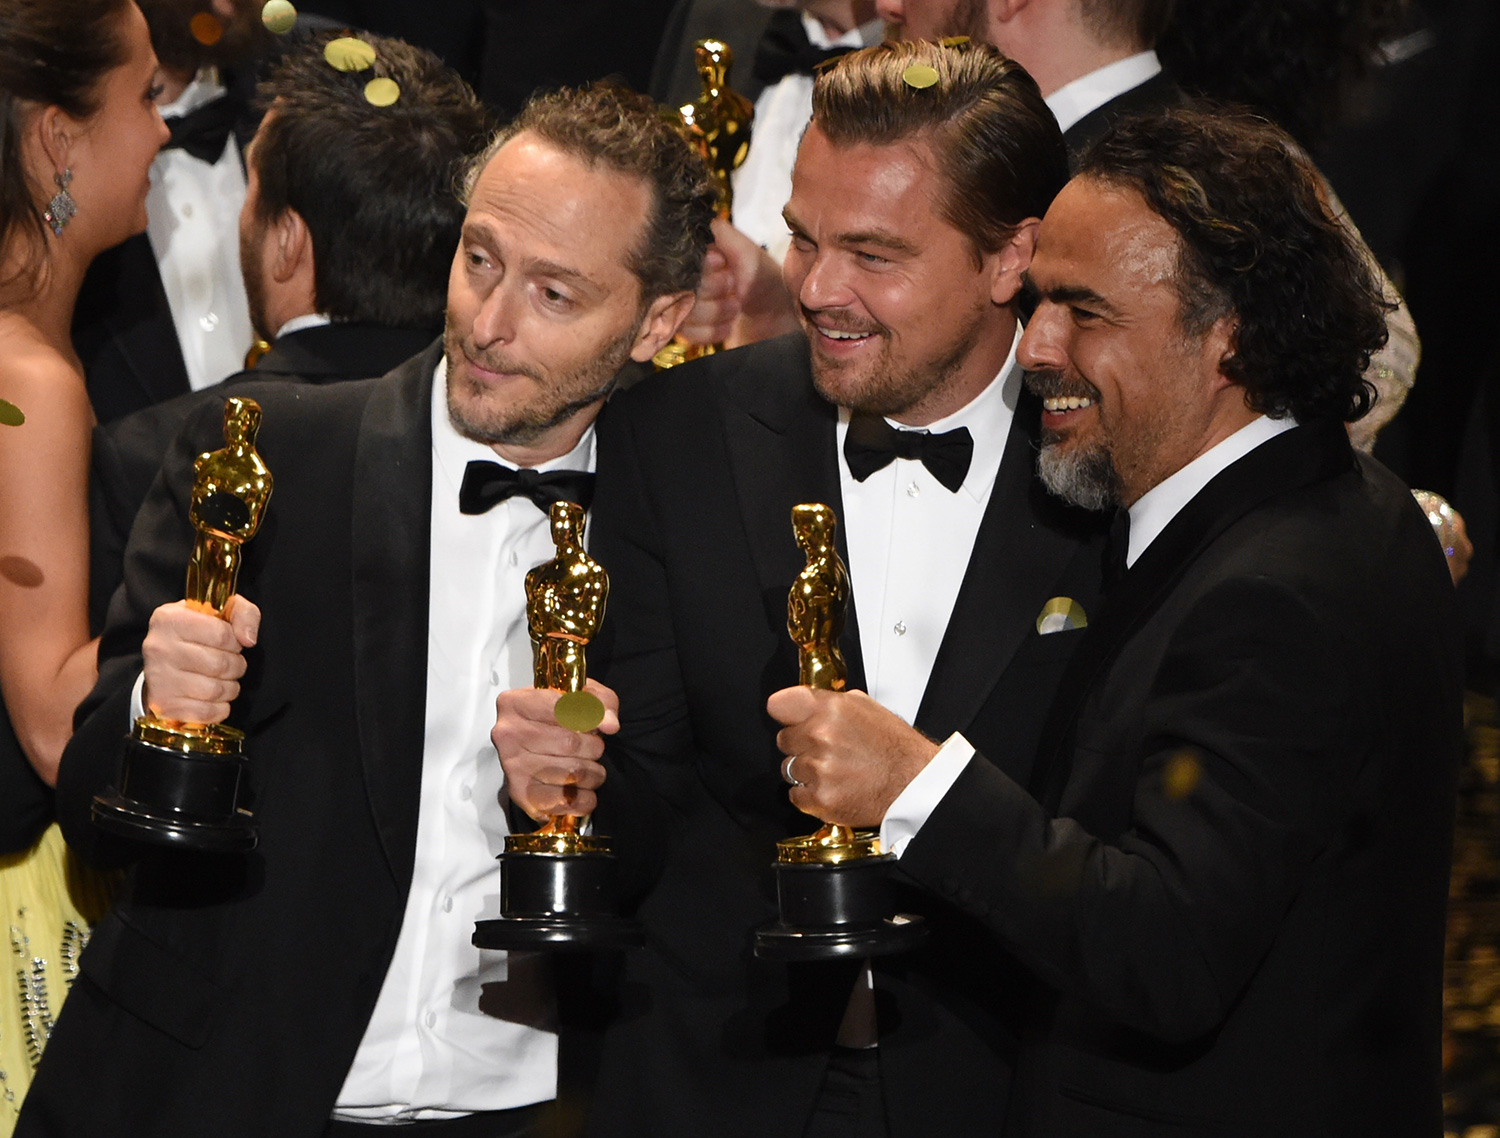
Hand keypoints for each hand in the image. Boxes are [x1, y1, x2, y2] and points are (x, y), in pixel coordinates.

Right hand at [141, 596, 258, 723]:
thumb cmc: (198, 634)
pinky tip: (215, 698)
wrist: (165, 662)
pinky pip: (206, 713)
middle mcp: (159, 647)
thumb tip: (248, 639)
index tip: (230, 643)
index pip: (222, 634)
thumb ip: (243, 613)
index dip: (235, 642)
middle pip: (220, 665)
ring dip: (230, 688)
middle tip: (230, 664)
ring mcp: (159, 678)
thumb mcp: (220, 612)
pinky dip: (220, 708)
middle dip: (236, 666)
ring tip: (223, 680)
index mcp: (170, 619)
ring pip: (215, 691)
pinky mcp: (163, 705)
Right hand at [492, 679, 619, 821]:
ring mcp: (512, 766)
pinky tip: (584, 789)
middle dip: (594, 748)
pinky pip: (564, 802)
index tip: (600, 725)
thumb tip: (610, 724)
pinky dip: (585, 799)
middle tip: (595, 748)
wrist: (533, 743)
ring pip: (572, 773)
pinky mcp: (520, 795)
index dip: (590, 718)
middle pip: (570, 743)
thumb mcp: (582, 695)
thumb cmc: (558, 715)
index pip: (562, 708)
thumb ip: (601, 702)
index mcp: (516, 702)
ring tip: (592, 768)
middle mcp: (508, 734)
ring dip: (594, 774)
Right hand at [677, 218, 797, 347]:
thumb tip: (703, 222)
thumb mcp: (752, 255)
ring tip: (735, 307)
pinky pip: (686, 332)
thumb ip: (725, 236)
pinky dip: (711, 331)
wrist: (780, 325)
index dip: (702, 264)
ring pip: (682, 310)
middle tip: (733, 286)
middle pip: (677, 284)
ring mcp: (687, 303)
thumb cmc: (768, 286)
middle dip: (711, 289)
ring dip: (713, 312)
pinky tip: (728, 325)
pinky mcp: (690, 328)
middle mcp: (690, 276)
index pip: (681, 255)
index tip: (722, 264)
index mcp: (701, 253)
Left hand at [767, 686, 938, 826]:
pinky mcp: (820, 799)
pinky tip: (833, 787)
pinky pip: (795, 795)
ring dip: (806, 771)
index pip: (779, 705)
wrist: (914, 783)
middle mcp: (821, 737)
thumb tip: (805, 701)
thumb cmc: (894, 747)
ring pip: (788, 769)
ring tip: (835, 770)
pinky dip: (810, 794)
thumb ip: (829, 702)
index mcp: (830, 710)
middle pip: (783, 740)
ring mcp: (819, 770)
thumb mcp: (865, 706)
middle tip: (826, 749)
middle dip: (800, 744)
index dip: (786, 714)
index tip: (791, 719)